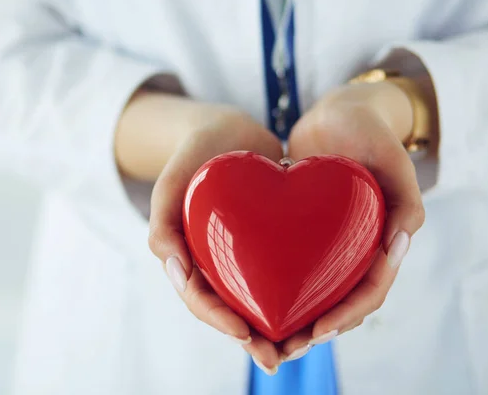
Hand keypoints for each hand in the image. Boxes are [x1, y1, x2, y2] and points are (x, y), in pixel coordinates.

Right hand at [146, 103, 285, 372]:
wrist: (229, 130)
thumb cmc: (194, 152)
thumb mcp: (171, 182)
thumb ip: (162, 223)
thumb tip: (177, 273)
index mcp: (188, 256)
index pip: (201, 297)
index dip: (219, 320)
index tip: (245, 334)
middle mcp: (217, 261)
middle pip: (233, 307)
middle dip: (254, 337)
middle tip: (279, 357)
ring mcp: (244, 253)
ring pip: (262, 296)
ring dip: (281, 323)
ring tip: (306, 341)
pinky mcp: (272, 241)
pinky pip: (285, 269)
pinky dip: (301, 288)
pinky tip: (325, 298)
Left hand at [281, 80, 426, 360]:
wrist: (339, 111)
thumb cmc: (369, 130)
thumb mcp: (391, 157)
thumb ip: (406, 199)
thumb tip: (398, 247)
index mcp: (385, 239)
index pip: (371, 290)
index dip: (348, 315)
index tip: (319, 330)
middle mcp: (358, 246)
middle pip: (342, 300)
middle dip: (317, 327)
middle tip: (286, 348)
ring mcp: (333, 240)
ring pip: (317, 289)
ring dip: (296, 315)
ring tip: (265, 335)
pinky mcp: (307, 230)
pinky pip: (294, 263)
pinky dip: (279, 283)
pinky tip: (252, 294)